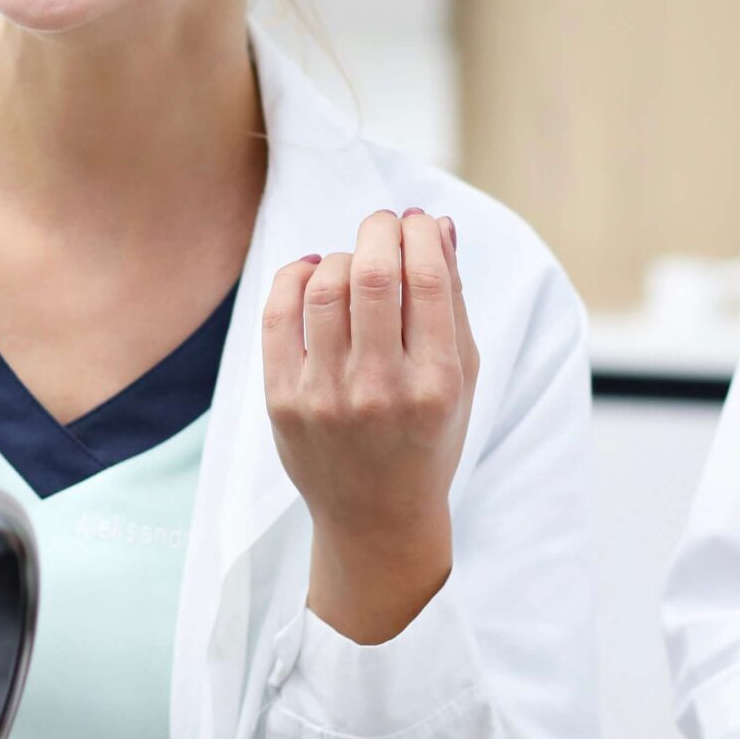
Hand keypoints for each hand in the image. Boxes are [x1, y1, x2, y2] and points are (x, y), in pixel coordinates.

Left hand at [262, 208, 477, 642]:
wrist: (376, 516)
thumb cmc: (428, 436)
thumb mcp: (460, 376)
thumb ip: (452, 300)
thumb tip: (440, 226)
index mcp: (436, 384)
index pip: (426, 280)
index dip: (420, 234)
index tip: (416, 222)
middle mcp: (380, 391)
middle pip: (373, 275)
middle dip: (379, 232)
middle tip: (382, 225)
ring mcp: (326, 398)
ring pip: (325, 287)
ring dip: (341, 256)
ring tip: (353, 262)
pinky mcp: (283, 402)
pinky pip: (279, 315)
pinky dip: (294, 277)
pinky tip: (311, 272)